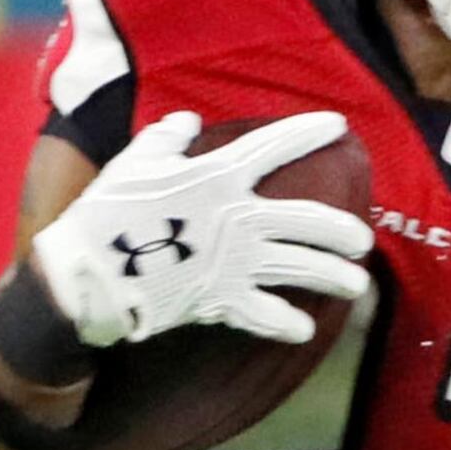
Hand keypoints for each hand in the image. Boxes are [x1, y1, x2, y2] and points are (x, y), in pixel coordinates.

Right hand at [27, 109, 372, 348]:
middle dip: (341, 230)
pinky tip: (306, 329)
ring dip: (333, 277)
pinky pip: (267, 315)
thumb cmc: (106, 213)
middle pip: (307, 221)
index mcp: (217, 177)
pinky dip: (287, 324)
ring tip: (357, 285)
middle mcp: (238, 218)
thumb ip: (165, 140)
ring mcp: (235, 262)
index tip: (340, 125)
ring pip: (301, 269)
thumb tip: (187, 120)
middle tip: (362, 239)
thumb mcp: (134, 163)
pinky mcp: (222, 300)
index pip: (272, 148)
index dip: (307, 133)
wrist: (87, 272)